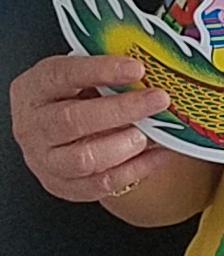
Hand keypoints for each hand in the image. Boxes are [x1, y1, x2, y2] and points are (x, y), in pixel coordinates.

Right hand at [10, 55, 177, 201]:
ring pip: (84, 158)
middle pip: (72, 120)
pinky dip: (137, 168)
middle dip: (122, 110)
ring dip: (125, 145)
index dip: (100, 71)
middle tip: (158, 100)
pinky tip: (159, 152)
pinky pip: (102, 183)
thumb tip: (153, 70)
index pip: (61, 75)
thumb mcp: (83, 77)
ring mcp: (44, 160)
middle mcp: (33, 126)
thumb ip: (108, 74)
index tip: (137, 68)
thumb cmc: (74, 99)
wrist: (58, 136)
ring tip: (152, 132)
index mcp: (34, 89)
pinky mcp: (63, 186)